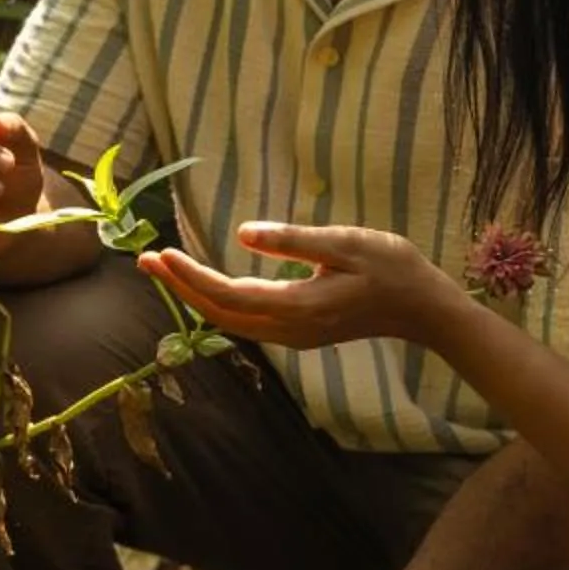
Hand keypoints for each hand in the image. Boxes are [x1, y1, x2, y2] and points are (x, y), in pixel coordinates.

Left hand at [139, 222, 462, 351]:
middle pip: (220, 314)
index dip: (191, 276)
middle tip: (145, 260)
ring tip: (166, 270)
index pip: (228, 295)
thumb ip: (293, 240)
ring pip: (230, 322)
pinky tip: (206, 286)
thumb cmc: (391, 268)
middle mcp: (289, 329)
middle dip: (181, 288)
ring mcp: (294, 335)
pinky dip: (218, 304)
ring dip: (196, 297)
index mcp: (298, 306)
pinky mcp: (299, 332)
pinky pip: (247, 323)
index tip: (161, 254)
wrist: (423, 308)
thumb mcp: (345, 243)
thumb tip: (242, 234)